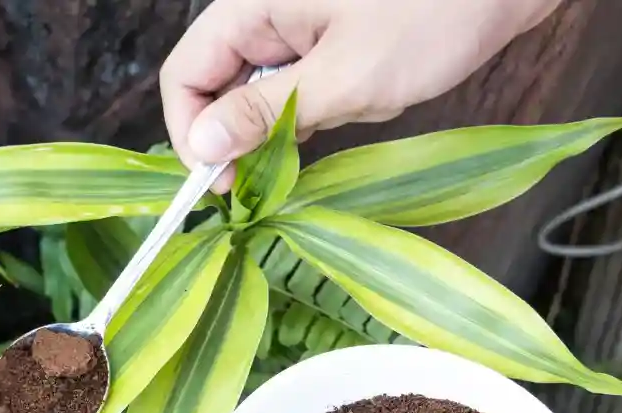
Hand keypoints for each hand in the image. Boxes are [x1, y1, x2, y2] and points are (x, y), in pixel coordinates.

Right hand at [161, 0, 563, 189]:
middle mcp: (266, 12)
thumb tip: (202, 146)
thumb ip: (266, 114)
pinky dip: (303, 116)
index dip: (191, 132)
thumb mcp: (344, 78)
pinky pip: (291, 86)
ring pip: (253, 90)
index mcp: (254, 6)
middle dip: (230, 137)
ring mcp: (298, 24)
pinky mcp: (328, 38)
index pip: (186, 73)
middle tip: (258, 185)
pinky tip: (336, 120)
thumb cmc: (435, 14)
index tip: (219, 182)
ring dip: (269, 131)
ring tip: (307, 148)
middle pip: (214, 83)